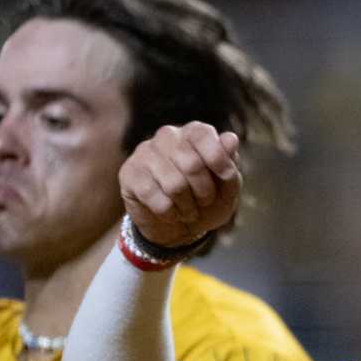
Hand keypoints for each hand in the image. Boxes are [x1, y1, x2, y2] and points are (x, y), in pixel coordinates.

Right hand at [119, 123, 239, 248]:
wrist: (178, 228)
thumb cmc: (205, 202)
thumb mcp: (227, 190)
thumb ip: (230, 166)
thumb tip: (231, 139)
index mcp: (193, 133)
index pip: (203, 134)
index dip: (219, 160)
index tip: (226, 178)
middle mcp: (167, 136)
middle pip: (192, 164)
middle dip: (205, 192)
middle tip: (204, 201)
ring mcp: (145, 153)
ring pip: (174, 185)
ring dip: (188, 206)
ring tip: (188, 209)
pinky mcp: (129, 174)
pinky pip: (155, 198)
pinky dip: (170, 213)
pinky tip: (170, 212)